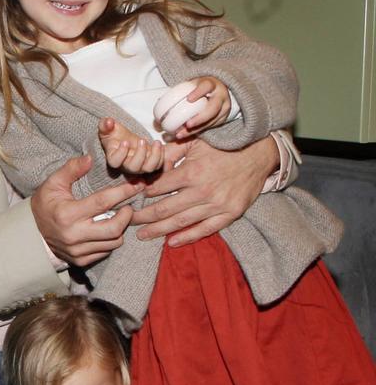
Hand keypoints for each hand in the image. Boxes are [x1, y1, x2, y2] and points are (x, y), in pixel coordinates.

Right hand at [31, 156, 143, 266]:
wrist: (31, 233)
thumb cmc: (45, 204)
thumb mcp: (53, 183)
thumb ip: (71, 169)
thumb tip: (90, 158)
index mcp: (67, 214)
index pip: (102, 202)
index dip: (122, 193)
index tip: (136, 185)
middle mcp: (74, 235)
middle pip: (114, 228)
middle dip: (127, 215)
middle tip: (129, 206)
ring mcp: (77, 250)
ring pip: (113, 242)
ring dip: (121, 228)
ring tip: (120, 217)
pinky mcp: (81, 260)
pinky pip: (106, 251)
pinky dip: (111, 240)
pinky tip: (108, 229)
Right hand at [99, 117, 164, 173]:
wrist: (126, 140)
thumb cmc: (114, 135)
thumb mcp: (107, 128)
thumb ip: (105, 125)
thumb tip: (109, 122)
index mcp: (114, 157)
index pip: (115, 162)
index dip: (121, 154)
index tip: (125, 142)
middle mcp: (127, 165)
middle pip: (134, 167)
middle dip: (140, 154)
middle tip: (142, 140)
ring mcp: (140, 166)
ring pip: (149, 168)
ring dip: (155, 156)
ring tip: (156, 142)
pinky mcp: (150, 163)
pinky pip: (158, 164)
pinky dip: (161, 155)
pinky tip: (158, 144)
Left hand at [132, 135, 276, 245]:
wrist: (258, 153)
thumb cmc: (222, 146)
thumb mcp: (194, 142)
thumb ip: (171, 152)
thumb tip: (150, 163)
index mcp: (191, 172)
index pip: (158, 187)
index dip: (142, 193)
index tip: (131, 198)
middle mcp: (203, 191)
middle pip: (165, 209)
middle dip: (143, 216)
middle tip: (127, 221)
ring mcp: (217, 204)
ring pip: (181, 222)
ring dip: (159, 230)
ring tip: (142, 235)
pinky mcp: (230, 213)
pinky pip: (206, 230)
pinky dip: (188, 237)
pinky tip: (171, 243)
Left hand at [170, 77, 230, 139]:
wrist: (217, 91)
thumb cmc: (200, 88)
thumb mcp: (192, 84)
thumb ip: (180, 90)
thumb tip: (158, 101)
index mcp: (211, 84)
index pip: (206, 86)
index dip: (198, 92)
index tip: (189, 99)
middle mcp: (220, 96)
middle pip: (213, 107)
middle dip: (201, 117)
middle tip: (188, 124)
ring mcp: (224, 107)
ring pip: (213, 120)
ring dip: (197, 128)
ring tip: (182, 133)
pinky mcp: (223, 117)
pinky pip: (211, 126)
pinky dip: (198, 131)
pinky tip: (186, 134)